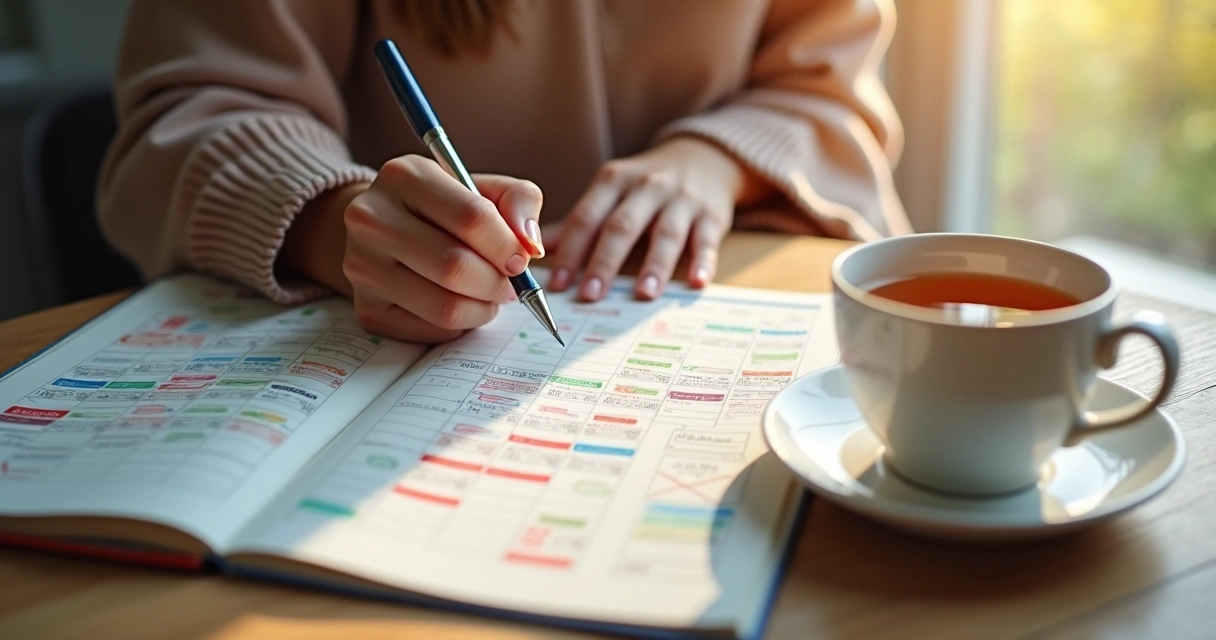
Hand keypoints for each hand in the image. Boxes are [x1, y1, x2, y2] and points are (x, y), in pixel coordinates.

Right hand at [281, 155, 544, 342]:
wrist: (383, 228)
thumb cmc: (446, 208)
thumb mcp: (484, 188)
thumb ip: (519, 201)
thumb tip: (530, 244)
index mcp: (404, 176)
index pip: (471, 217)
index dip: (507, 245)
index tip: (521, 259)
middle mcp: (371, 218)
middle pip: (455, 267)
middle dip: (497, 283)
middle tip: (510, 284)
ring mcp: (362, 266)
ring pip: (445, 307)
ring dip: (483, 308)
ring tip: (489, 294)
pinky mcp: (366, 309)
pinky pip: (432, 331)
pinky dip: (461, 324)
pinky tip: (461, 303)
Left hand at [547, 137, 761, 300]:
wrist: (703, 157)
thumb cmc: (644, 185)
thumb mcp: (609, 192)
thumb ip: (576, 222)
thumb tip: (532, 247)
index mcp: (614, 181)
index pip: (587, 217)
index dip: (571, 250)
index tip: (558, 283)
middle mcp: (647, 187)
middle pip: (622, 226)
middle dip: (605, 261)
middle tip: (590, 295)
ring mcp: (682, 200)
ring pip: (666, 234)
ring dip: (655, 265)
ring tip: (644, 295)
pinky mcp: (712, 215)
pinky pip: (707, 240)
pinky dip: (703, 261)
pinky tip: (697, 283)